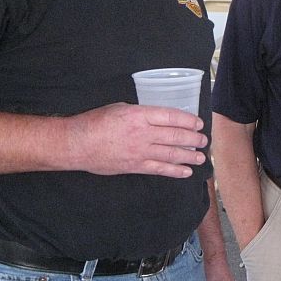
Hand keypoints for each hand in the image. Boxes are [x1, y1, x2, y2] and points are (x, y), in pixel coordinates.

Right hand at [65, 102, 207, 177]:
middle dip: (192, 138)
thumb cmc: (95, 122)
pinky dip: (174, 171)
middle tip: (203, 140)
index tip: (198, 123)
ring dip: (188, 156)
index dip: (187, 120)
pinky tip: (186, 172)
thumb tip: (156, 119)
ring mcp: (139, 151)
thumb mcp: (120, 108)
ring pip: (170, 154)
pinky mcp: (134, 166)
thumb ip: (141, 113)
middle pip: (174, 136)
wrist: (76, 144)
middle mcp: (142, 133)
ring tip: (200, 156)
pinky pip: (159, 169)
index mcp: (139, 114)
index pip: (170, 116)